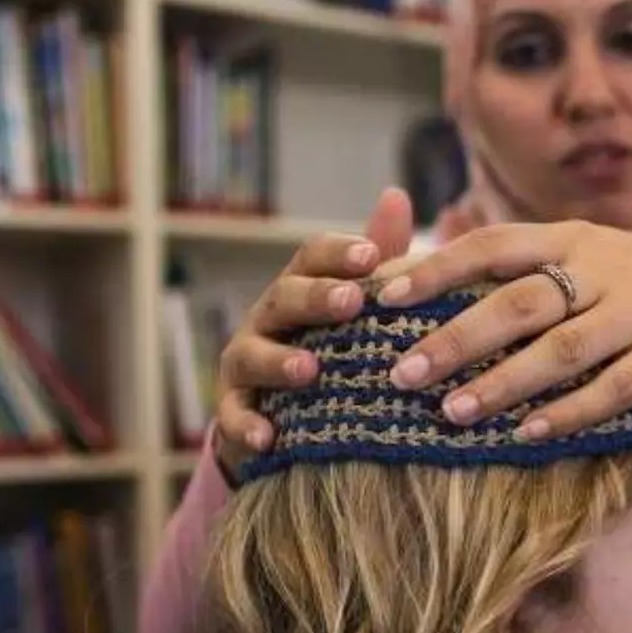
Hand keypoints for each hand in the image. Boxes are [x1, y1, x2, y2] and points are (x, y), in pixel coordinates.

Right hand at [212, 188, 416, 470]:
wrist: (293, 417)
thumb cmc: (335, 345)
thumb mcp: (359, 304)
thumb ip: (378, 254)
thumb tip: (396, 194)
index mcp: (301, 287)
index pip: (312, 257)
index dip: (339, 254)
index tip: (372, 256)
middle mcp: (267, 318)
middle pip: (284, 298)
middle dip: (315, 298)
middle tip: (352, 301)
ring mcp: (245, 364)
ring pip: (252, 355)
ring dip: (279, 361)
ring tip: (311, 370)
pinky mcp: (234, 410)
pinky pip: (234, 417)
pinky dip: (248, 426)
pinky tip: (270, 438)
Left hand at [370, 220, 631, 438]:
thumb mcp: (592, 255)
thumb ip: (527, 269)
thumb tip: (431, 286)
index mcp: (572, 240)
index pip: (492, 244)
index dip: (435, 269)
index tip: (381, 295)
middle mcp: (601, 272)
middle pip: (517, 302)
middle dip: (454, 338)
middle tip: (400, 373)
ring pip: (561, 349)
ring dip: (504, 382)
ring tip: (452, 412)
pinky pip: (613, 388)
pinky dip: (570, 411)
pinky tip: (531, 432)